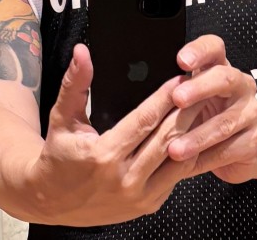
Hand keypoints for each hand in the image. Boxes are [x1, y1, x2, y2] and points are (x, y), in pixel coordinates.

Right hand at [27, 44, 200, 226]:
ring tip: (205, 106)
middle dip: (188, 109)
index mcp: (104, 155)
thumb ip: (75, 83)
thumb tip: (82, 52)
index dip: (165, 97)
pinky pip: (176, 176)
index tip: (180, 78)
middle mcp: (125, 180)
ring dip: (194, 131)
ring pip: (178, 159)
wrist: (51, 201)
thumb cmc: (58, 156)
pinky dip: (189, 153)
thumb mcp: (62, 118)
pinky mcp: (148, 205)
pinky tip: (196, 133)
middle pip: (168, 138)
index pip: (145, 120)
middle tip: (203, 86)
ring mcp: (139, 197)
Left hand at [167, 35, 256, 183]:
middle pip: (224, 78)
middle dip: (199, 88)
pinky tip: (188, 164)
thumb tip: (145, 103)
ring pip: (225, 122)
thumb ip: (175, 94)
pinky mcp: (254, 141)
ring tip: (174, 148)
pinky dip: (206, 158)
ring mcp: (251, 113)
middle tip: (177, 98)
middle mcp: (240, 85)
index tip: (181, 60)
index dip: (199, 51)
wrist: (240, 150)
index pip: (214, 48)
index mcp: (221, 68)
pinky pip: (229, 150)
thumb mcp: (191, 101)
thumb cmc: (206, 118)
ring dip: (197, 136)